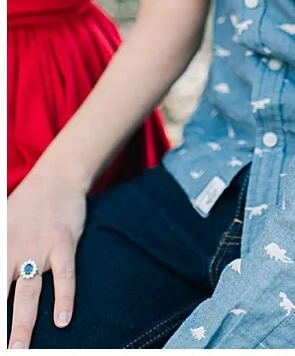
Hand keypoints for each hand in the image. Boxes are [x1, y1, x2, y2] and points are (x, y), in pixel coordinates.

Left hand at [7, 170, 87, 346]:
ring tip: (19, 347)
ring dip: (23, 323)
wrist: (55, 180)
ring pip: (28, 293)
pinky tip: (64, 319)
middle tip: (3, 349)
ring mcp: (38, 249)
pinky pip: (64, 275)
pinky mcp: (63, 243)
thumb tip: (1, 269)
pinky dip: (64, 297)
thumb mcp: (0, 228)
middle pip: (0, 296)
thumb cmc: (24, 207)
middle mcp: (11, 252)